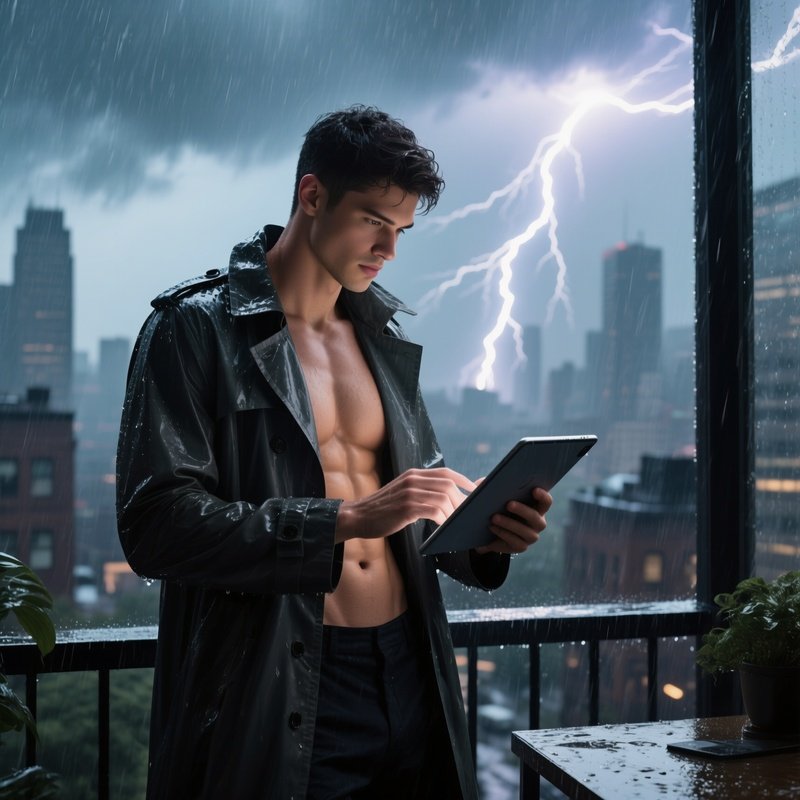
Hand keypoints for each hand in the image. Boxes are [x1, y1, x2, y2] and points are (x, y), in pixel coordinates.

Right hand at [335, 467, 475, 542]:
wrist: (358, 516)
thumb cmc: (382, 510)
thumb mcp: (402, 493)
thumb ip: (420, 491)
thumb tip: (444, 497)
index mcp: (413, 475)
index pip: (446, 472)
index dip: (463, 480)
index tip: (475, 490)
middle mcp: (413, 480)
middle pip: (448, 484)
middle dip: (461, 499)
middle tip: (466, 514)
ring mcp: (409, 493)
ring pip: (443, 497)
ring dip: (453, 511)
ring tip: (456, 523)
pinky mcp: (406, 507)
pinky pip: (434, 511)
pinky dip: (443, 519)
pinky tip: (443, 527)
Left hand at [474, 487, 551, 554]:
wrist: (490, 529)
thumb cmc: (498, 506)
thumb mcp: (496, 495)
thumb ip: (495, 487)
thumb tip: (485, 483)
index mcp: (537, 507)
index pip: (546, 502)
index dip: (543, 496)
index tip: (534, 489)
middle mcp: (538, 523)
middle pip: (536, 518)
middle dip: (523, 510)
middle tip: (509, 504)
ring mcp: (530, 536)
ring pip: (526, 532)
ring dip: (510, 524)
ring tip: (494, 517)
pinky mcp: (521, 546)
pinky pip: (516, 542)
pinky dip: (503, 533)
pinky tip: (492, 527)